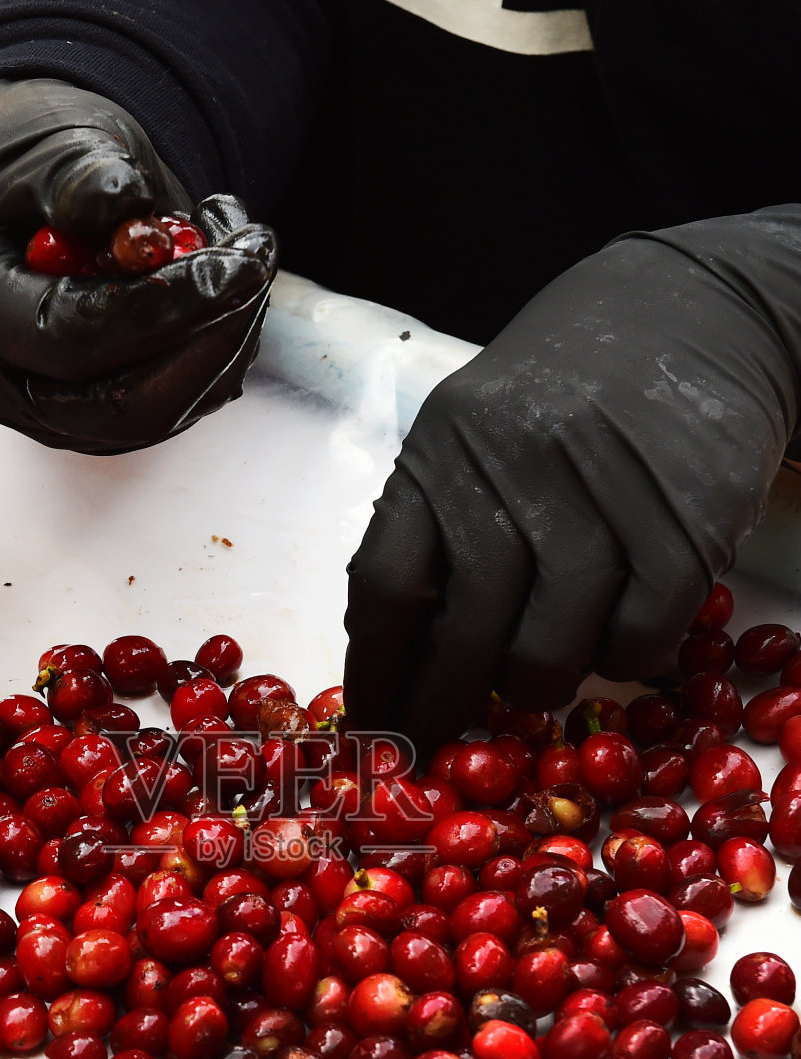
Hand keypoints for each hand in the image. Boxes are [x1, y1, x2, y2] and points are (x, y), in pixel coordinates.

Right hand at [0, 79, 276, 452]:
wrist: (24, 194)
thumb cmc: (26, 166)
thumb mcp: (44, 143)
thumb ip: (78, 174)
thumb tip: (124, 206)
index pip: (67, 339)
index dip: (157, 308)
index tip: (228, 264)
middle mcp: (5, 382)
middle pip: (125, 405)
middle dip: (209, 340)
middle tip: (256, 262)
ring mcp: (57, 412)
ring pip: (166, 410)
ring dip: (228, 333)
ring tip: (241, 242)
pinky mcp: (108, 416)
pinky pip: (181, 401)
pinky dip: (222, 341)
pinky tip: (224, 273)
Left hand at [344, 211, 800, 744]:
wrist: (700, 305)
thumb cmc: (566, 386)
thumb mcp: (475, 428)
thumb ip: (437, 524)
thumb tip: (399, 652)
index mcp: (445, 446)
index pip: (387, 583)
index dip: (377, 671)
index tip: (374, 721)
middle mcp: (516, 464)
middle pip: (466, 626)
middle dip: (446, 702)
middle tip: (442, 738)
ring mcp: (605, 490)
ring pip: (552, 643)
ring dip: (537, 686)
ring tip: (533, 685)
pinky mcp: (687, 516)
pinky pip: (640, 634)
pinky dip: (622, 661)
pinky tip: (610, 643)